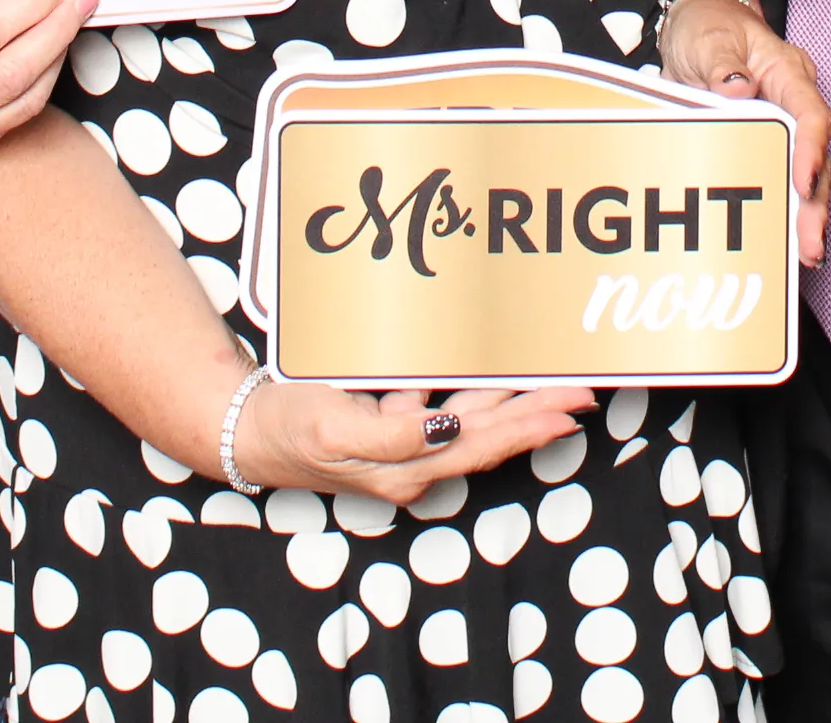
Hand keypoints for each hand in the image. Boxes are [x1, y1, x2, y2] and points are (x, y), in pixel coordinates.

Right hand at [237, 375, 599, 505]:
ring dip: (516, 397)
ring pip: (476, 414)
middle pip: (492, 432)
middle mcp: (417, 459)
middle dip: (539, 411)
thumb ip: (394, 438)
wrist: (246, 430)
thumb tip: (447, 431)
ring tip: (555, 379)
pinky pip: (445, 399)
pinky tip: (495, 362)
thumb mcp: (336, 433)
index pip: (484, 445)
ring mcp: (408, 440)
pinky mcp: (394, 420)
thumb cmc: (288, 431)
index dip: (530, 427)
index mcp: (408, 469)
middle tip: (584, 391)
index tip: (570, 410)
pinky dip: (474, 382)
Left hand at [658, 0, 830, 266]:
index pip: (811, 113)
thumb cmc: (708, 26)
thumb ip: (721, 64)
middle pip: (816, 156)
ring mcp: (782, 125)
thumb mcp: (708, 37)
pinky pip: (779, 178)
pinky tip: (785, 242)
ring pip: (805, 175)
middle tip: (811, 242)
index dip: (812, 150)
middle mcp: (793, 103)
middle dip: (816, 202)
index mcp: (787, 72)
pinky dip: (784, 210)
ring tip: (806, 254)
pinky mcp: (764, 144)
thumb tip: (737, 90)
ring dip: (805, 215)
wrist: (698, 22)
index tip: (804, 182)